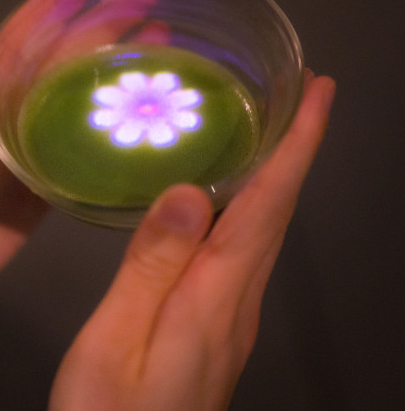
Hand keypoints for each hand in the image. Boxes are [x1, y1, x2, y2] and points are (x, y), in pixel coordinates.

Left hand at [0, 0, 102, 409]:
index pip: (2, 55)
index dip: (41, 14)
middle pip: (49, 76)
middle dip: (94, 34)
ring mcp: (12, 174)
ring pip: (69, 118)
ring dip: (109, 83)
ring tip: (161, 51)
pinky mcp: (27, 212)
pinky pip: (73, 173)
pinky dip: (107, 150)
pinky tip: (141, 131)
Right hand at [50, 73, 334, 410]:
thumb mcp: (114, 342)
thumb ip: (150, 269)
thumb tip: (191, 196)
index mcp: (213, 300)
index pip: (267, 208)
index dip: (296, 147)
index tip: (319, 92)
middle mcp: (235, 305)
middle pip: (276, 215)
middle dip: (294, 150)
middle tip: (297, 94)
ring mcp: (228, 321)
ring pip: (262, 233)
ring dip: (275, 177)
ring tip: (268, 132)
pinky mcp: (213, 330)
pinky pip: (240, 255)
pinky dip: (248, 211)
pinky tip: (225, 202)